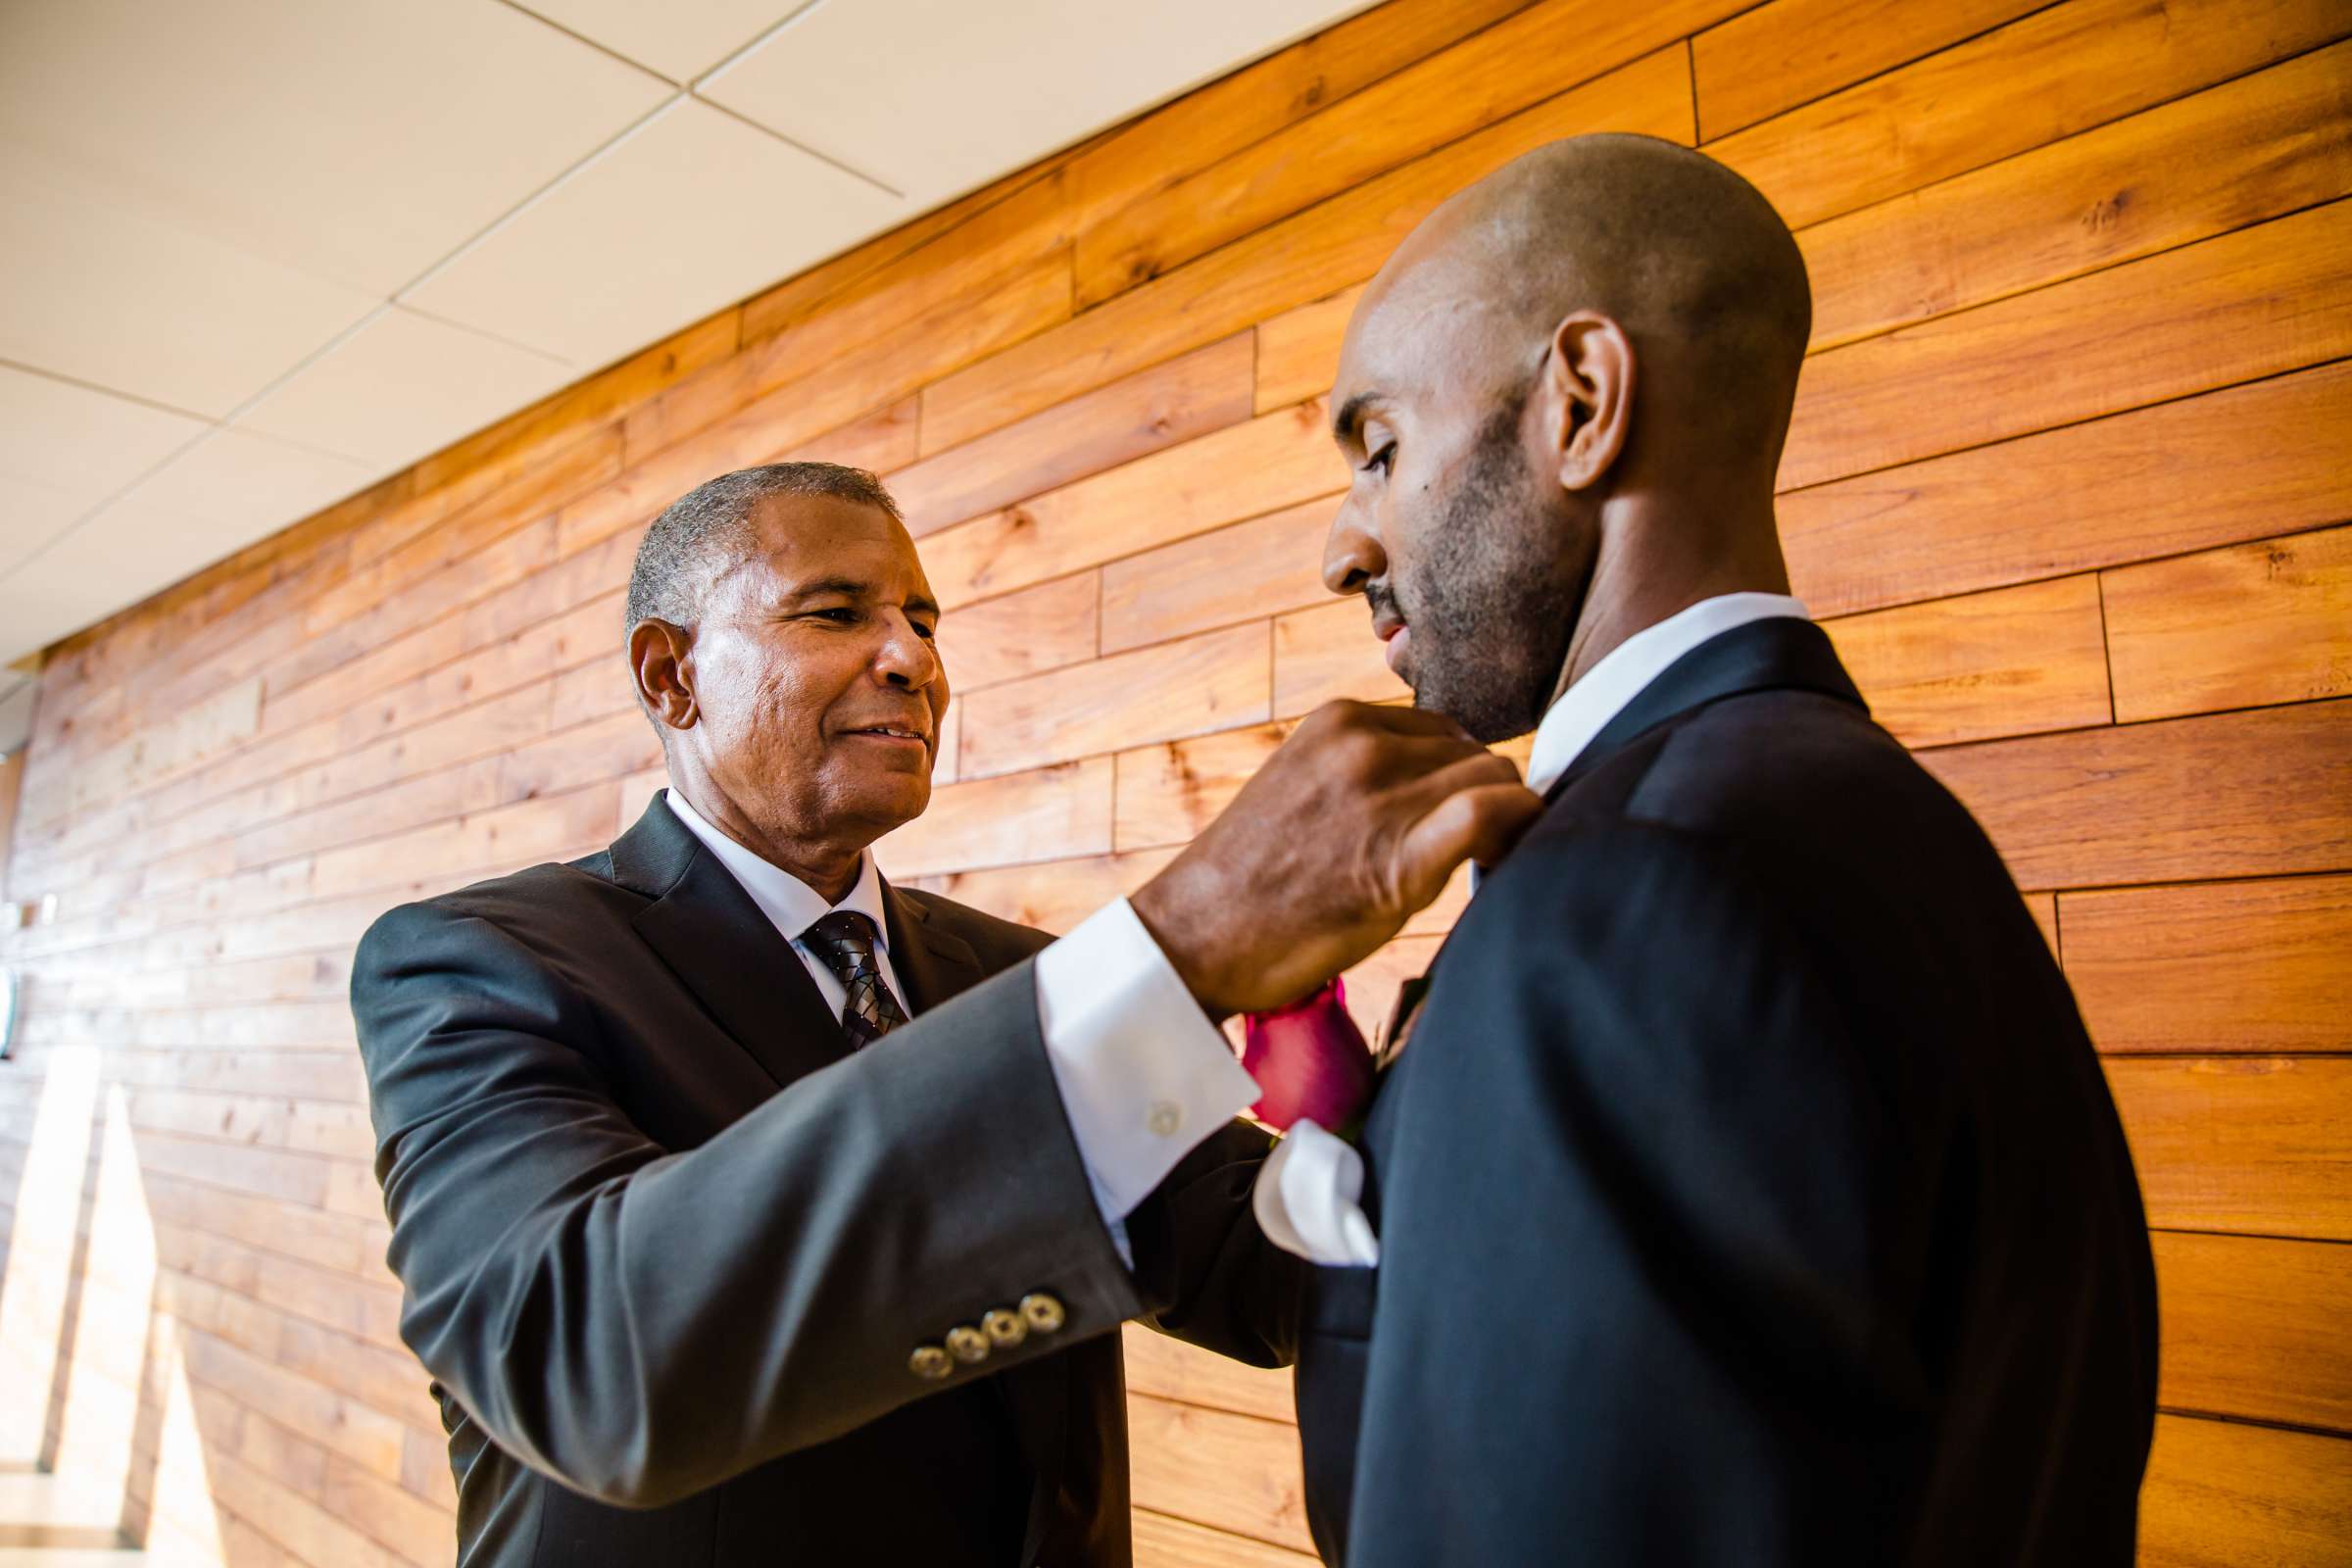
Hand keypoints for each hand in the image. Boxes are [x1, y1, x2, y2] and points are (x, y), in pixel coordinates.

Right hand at [1129, 700, 1542, 1018]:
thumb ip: (1368, 773)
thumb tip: (1446, 788)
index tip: (1456, 819)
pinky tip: (1508, 856)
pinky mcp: (1400, 858)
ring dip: (1501, 822)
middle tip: (1465, 853)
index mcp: (1340, 721)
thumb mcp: (1304, 786)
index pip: (1445, 732)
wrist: (1195, 938)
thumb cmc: (1250, 879)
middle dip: (1482, 799)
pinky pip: (1491, 814)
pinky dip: (1519, 826)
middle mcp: (1364, 746)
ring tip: (1475, 866)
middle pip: (1476, 755)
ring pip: (1496, 780)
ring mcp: (1382, 796)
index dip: (1461, 776)